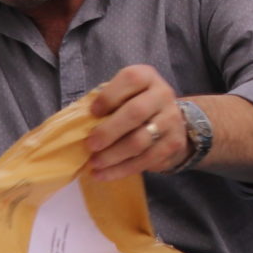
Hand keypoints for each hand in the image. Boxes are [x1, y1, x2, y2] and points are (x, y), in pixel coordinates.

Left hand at [83, 65, 189, 181]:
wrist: (170, 122)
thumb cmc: (134, 106)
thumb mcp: (123, 96)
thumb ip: (106, 104)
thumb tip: (79, 124)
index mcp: (147, 77)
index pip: (130, 80)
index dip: (109, 97)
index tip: (92, 113)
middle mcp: (162, 95)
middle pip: (135, 113)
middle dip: (108, 131)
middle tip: (90, 145)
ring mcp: (171, 120)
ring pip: (140, 141)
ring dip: (113, 155)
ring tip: (95, 163)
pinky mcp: (173, 144)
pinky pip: (146, 160)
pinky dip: (121, 170)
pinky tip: (103, 174)